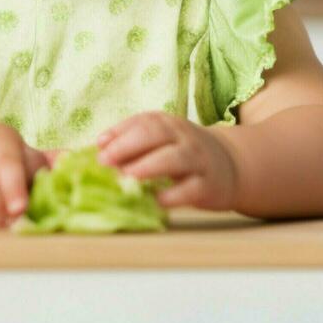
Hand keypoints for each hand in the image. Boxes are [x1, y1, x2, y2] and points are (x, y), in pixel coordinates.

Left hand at [96, 111, 238, 210]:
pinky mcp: (209, 185)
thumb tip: (92, 151)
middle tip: (105, 161)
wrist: (230, 166)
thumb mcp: (159, 142)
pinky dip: (174, 194)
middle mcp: (183, 137)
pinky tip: (157, 200)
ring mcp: (198, 160)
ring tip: (128, 176)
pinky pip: (191, 188)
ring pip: (175, 158)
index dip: (119, 132)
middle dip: (128, 145)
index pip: (142, 121)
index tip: (98, 145)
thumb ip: (129, 144)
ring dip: (149, 165)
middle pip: (156, 133)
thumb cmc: (182, 154)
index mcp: (167, 124)